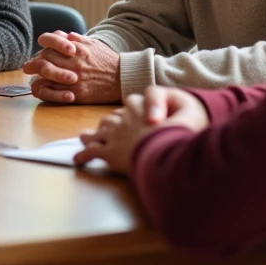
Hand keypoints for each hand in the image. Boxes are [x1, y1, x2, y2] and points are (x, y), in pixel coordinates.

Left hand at [24, 32, 120, 103]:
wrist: (123, 78)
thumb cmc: (107, 60)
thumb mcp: (93, 44)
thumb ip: (77, 39)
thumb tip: (64, 34)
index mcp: (75, 48)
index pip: (48, 43)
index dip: (40, 48)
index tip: (37, 53)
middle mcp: (72, 62)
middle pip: (43, 60)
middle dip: (32, 64)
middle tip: (27, 67)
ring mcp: (73, 78)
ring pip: (44, 77)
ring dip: (36, 78)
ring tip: (33, 80)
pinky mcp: (76, 93)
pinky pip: (53, 93)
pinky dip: (44, 91)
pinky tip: (41, 90)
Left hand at [73, 86, 208, 172]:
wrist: (171, 150)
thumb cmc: (183, 133)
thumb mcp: (188, 112)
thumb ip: (178, 109)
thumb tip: (171, 113)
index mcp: (142, 107)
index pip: (132, 104)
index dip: (130, 111)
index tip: (129, 116)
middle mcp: (125, 119)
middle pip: (111, 118)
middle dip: (108, 124)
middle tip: (105, 129)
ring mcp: (115, 136)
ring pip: (98, 133)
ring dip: (91, 136)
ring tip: (85, 138)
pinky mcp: (110, 153)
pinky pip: (91, 152)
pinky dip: (83, 156)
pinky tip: (77, 160)